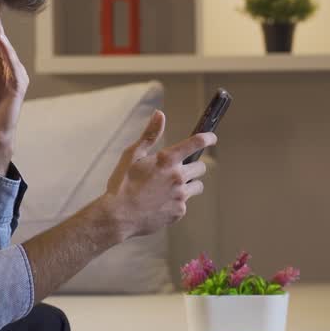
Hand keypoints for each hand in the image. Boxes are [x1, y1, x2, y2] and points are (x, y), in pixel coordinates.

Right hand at [101, 110, 214, 238]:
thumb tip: (160, 114)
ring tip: (171, 188)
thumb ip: (150, 135)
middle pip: (201, 168)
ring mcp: (180, 195)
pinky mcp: (179, 211)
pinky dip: (177, 201)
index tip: (212, 138)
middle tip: (178, 170)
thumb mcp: (132, 155)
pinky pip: (185, 203)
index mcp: (166, 160)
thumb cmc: (122, 184)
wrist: (118, 216)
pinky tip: (161, 203)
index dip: (208, 138)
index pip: (196, 143)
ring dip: (189, 184)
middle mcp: (177, 176)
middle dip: (193, 167)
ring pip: (197, 186)